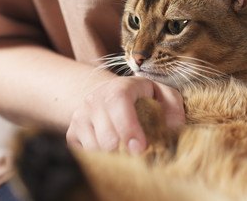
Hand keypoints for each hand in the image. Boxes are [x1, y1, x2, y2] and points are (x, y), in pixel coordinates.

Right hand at [66, 76, 183, 152]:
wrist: (109, 96)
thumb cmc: (141, 98)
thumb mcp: (161, 94)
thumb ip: (173, 105)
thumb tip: (174, 125)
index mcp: (119, 88)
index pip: (118, 104)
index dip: (128, 128)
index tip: (140, 148)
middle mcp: (95, 100)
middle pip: (107, 135)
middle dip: (125, 150)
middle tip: (137, 154)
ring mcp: (80, 116)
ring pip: (95, 148)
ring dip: (113, 156)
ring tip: (124, 150)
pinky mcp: (72, 132)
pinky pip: (84, 153)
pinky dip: (99, 158)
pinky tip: (110, 151)